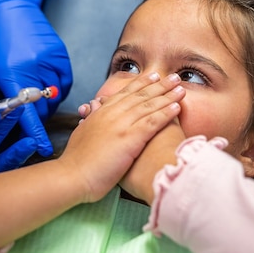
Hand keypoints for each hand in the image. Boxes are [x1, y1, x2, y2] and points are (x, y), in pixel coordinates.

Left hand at [0, 0, 72, 156]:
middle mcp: (35, 65)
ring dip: (45, 104)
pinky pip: (64, 82)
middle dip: (34, 116)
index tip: (43, 148)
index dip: (35, 132)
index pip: (26, 110)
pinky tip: (43, 86)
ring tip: (31, 97)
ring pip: (55, 96)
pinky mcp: (60, 54)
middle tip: (22, 115)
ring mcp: (51, 59)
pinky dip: (56, 90)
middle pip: (42, 106)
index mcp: (11, 69)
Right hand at [58, 73, 184, 202]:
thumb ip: (90, 118)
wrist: (72, 176)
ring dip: (167, 96)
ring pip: (148, 105)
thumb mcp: (82, 132)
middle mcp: (112, 114)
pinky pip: (151, 122)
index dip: (140, 83)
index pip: (124, 93)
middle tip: (174, 76)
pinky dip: (165, 113)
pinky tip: (177, 107)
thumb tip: (91, 107)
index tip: (153, 76)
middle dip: (159, 85)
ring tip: (181, 88)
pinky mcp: (129, 139)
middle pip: (140, 95)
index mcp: (101, 113)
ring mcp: (121, 125)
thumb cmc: (77, 161)